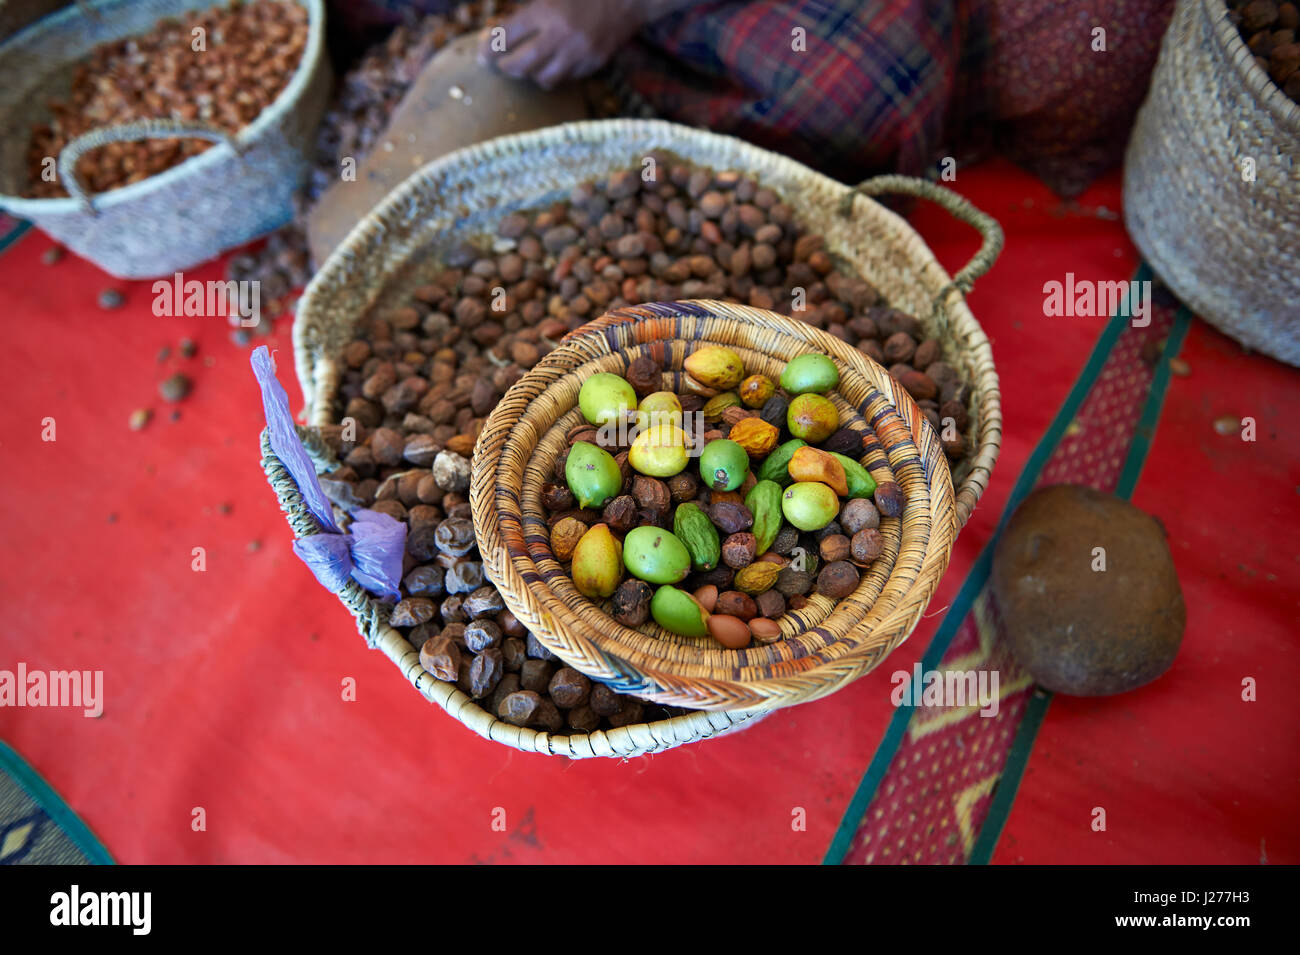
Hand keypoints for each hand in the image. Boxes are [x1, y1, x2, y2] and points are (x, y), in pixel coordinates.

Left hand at [477, 0, 649, 88]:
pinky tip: (554, 64)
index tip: (483, 53)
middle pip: (520, 65)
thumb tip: (500, 31)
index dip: (489, 48)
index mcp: (545, 11)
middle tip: (502, 64)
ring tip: (528, 66)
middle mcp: (560, 36)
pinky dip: (557, 73)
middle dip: (506, 66)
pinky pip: (567, 79)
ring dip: (532, 74)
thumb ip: (528, 9)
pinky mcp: (594, 63)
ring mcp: (579, 53)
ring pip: (544, 79)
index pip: (505, 37)